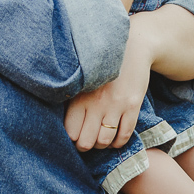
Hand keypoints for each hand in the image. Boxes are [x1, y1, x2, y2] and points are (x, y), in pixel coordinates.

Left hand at [64, 24, 152, 150]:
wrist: (133, 47)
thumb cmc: (102, 66)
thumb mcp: (83, 79)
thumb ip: (73, 98)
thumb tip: (61, 122)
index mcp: (79, 97)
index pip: (71, 132)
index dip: (72, 139)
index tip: (75, 136)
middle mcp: (96, 103)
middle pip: (86, 141)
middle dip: (85, 146)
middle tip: (87, 141)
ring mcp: (115, 105)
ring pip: (105, 140)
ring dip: (102, 145)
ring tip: (101, 139)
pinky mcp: (132, 105)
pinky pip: (125, 134)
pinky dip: (119, 142)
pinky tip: (115, 139)